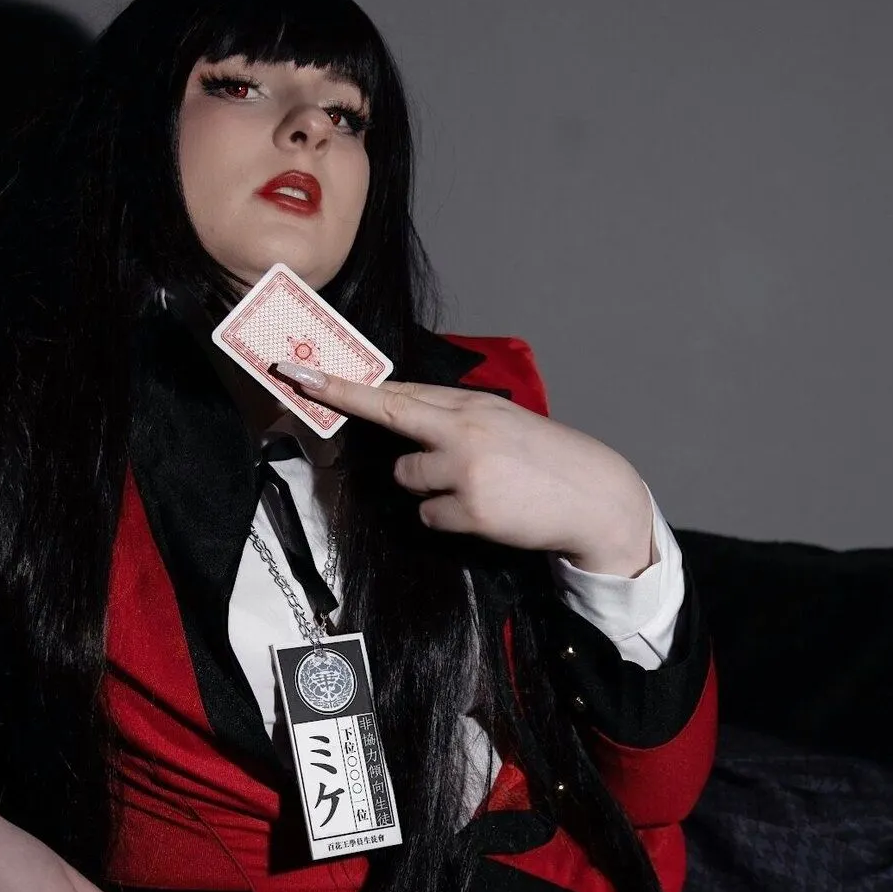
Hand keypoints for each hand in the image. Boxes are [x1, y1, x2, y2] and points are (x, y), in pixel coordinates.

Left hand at [273, 362, 655, 575]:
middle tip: (298, 387)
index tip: (300, 372)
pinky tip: (483, 512)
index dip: (345, 383)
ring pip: (408, 479)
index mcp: (472, 406)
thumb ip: (453, 418)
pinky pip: (430, 517)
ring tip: (472, 489)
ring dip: (427, 488)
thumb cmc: (545, 459)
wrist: (594, 496)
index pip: (399, 391)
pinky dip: (448, 519)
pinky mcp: (474, 510)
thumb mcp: (502, 422)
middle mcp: (465, 430)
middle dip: (341, 401)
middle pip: (389, 415)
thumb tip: (401, 411)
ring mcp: (468, 470)